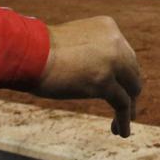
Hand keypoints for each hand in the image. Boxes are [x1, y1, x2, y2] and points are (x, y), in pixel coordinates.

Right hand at [32, 16, 141, 136]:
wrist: (28, 52)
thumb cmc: (41, 49)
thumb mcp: (73, 43)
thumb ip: (91, 52)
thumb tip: (98, 73)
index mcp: (108, 28)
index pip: (125, 53)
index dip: (123, 74)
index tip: (120, 87)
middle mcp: (115, 41)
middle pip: (132, 71)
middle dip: (129, 90)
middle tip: (125, 107)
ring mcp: (112, 61)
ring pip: (131, 88)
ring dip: (129, 108)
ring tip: (124, 123)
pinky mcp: (104, 82)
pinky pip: (122, 104)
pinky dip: (124, 119)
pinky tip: (122, 132)